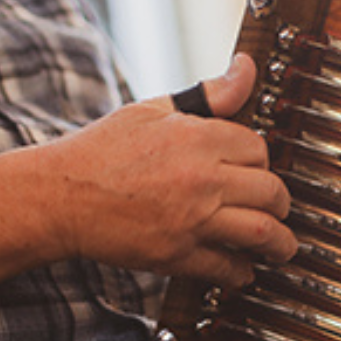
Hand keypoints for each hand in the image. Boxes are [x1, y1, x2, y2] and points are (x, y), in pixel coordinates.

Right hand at [44, 54, 296, 287]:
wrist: (60, 196)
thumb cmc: (101, 152)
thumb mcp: (153, 109)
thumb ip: (208, 95)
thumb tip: (244, 68)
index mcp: (198, 138)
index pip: (259, 149)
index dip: (261, 160)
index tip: (256, 170)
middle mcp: (202, 179)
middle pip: (271, 191)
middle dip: (281, 202)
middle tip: (279, 209)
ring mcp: (192, 220)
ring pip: (262, 233)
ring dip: (279, 244)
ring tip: (280, 248)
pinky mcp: (177, 255)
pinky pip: (227, 268)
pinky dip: (242, 272)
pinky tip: (243, 270)